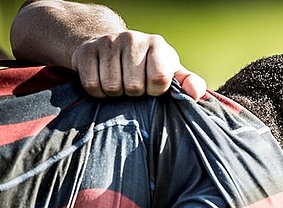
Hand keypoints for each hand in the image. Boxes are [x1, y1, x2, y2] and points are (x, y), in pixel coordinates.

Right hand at [71, 30, 206, 99]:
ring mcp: (107, 43)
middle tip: (134, 85)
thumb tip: (196, 94)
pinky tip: (104, 82)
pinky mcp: (85, 51)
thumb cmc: (147, 65)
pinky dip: (98, 92)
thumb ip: (189, 83)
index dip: (155, 90)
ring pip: (111, 87)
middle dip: (135, 93)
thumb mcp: (171, 71)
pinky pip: (92, 85)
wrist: (112, 46)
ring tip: (120, 84)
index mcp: (157, 44)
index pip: (159, 78)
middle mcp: (132, 38)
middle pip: (133, 86)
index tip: (153, 87)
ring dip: (116, 94)